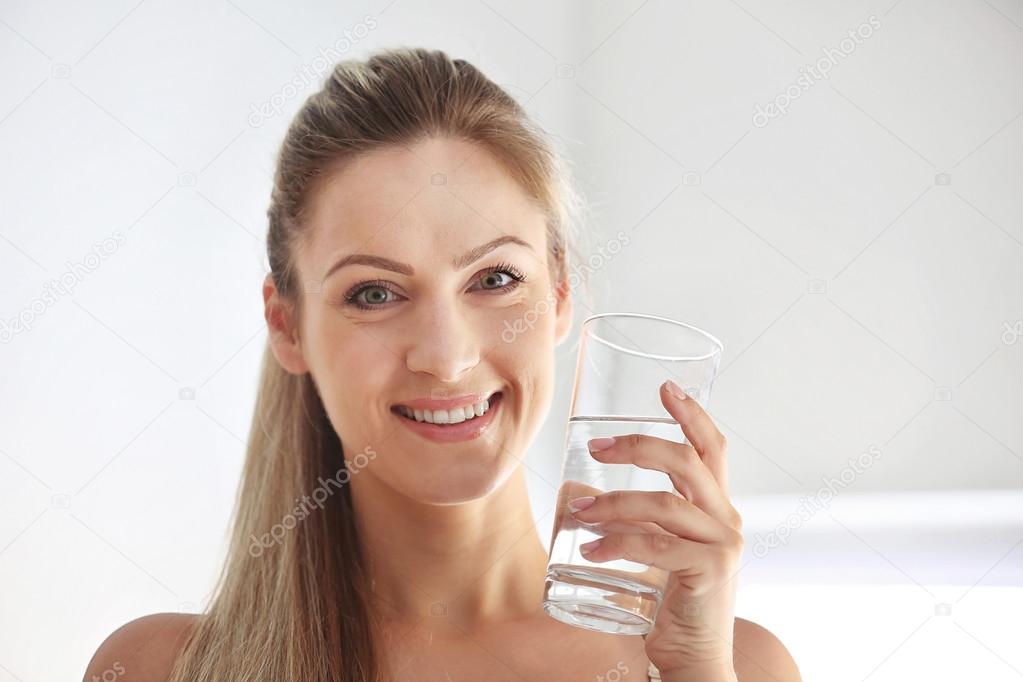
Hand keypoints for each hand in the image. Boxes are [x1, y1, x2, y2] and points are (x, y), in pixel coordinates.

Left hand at [568, 379, 742, 679]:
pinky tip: (588, 550)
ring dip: (613, 503)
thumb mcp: (656, 550)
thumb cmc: (672, 603)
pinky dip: (617, 543)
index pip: (712, 449)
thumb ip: (632, 520)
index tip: (664, 386)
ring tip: (577, 512)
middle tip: (597, 447)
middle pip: (688, 462)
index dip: (692, 414)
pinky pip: (657, 546)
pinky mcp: (710, 571)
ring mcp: (722, 545)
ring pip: (664, 504)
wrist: (695, 659)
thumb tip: (576, 491)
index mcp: (717, 508)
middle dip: (640, 446)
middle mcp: (726, 520)